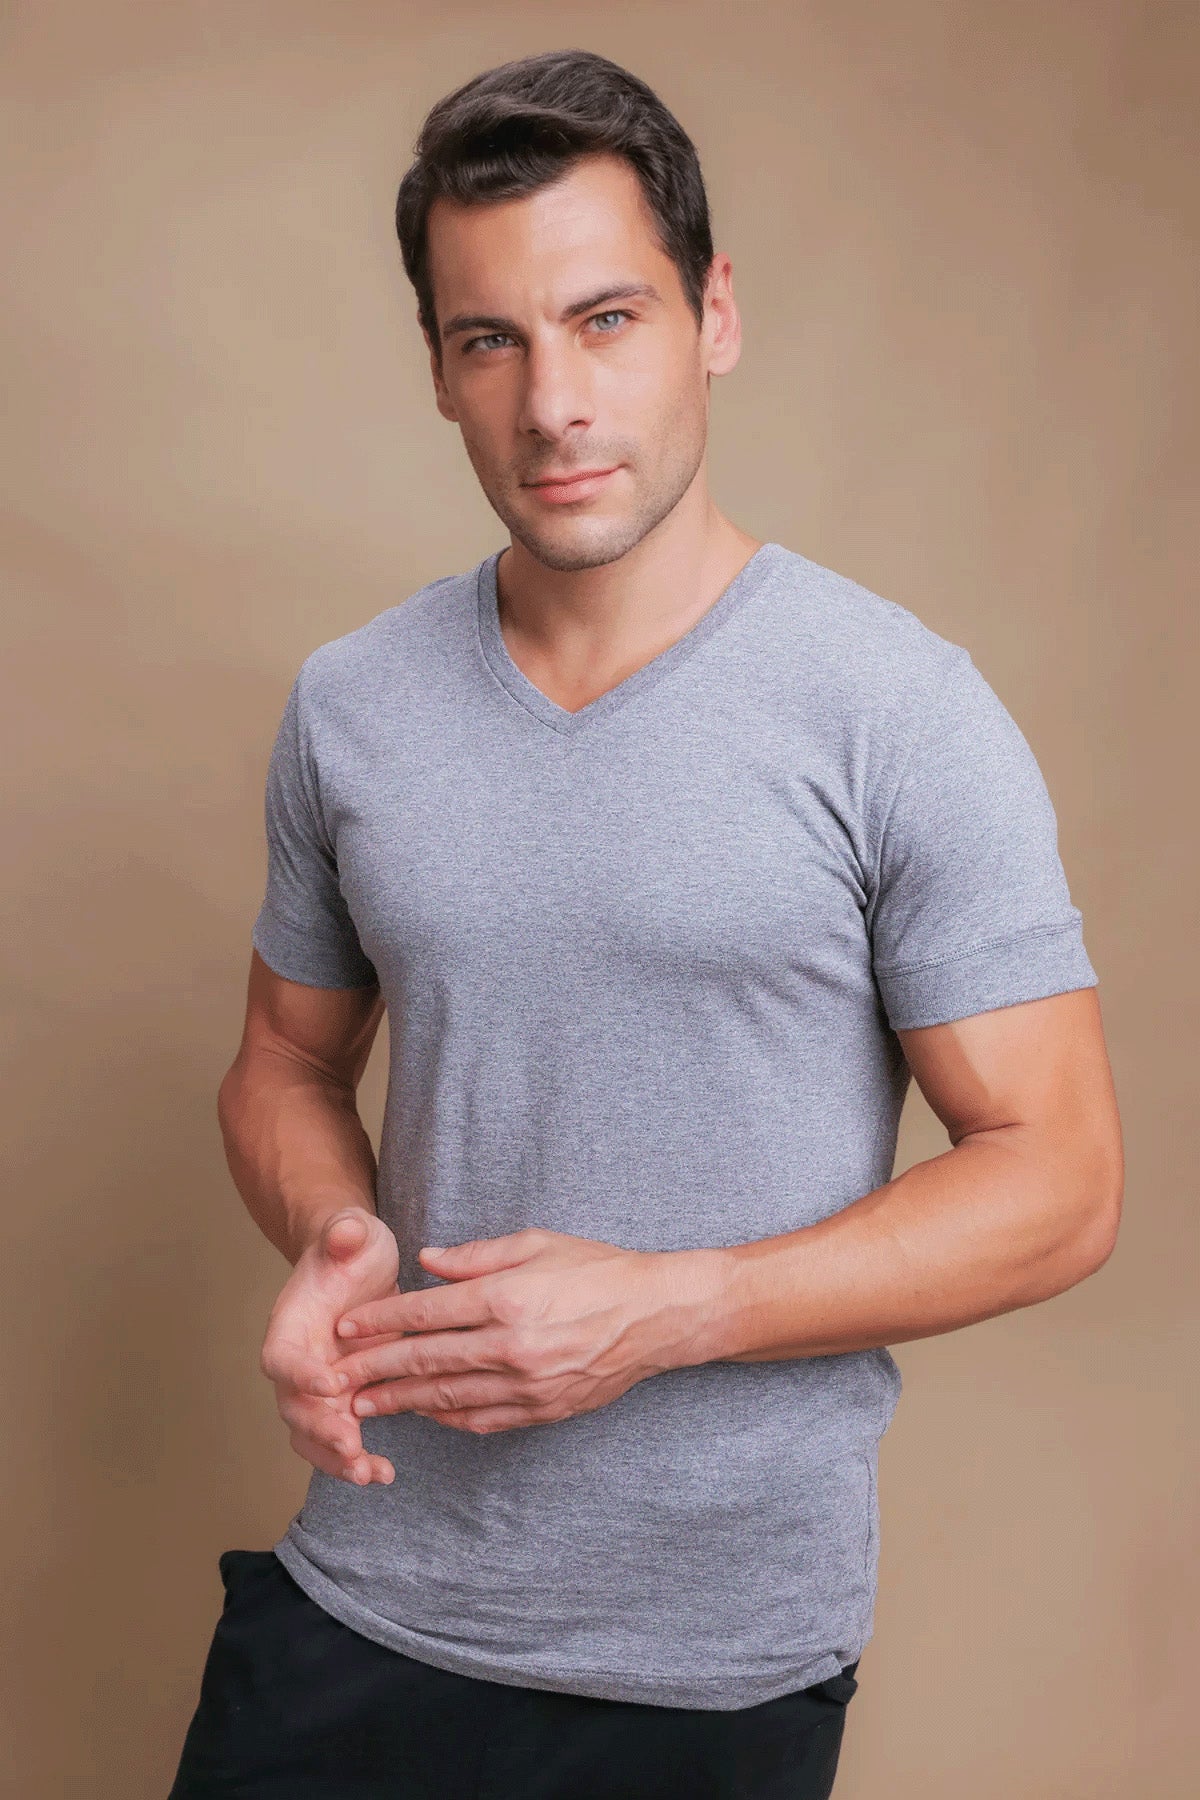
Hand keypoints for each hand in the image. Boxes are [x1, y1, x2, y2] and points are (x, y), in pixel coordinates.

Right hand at [260, 1209, 403, 1485]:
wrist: (356, 1265)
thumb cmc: (351, 1246)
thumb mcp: (353, 1231)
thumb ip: (345, 1231)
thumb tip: (345, 1230)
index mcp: (291, 1324)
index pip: (282, 1356)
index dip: (300, 1374)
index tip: (330, 1384)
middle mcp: (298, 1362)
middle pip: (294, 1407)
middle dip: (321, 1430)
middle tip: (351, 1445)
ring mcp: (319, 1387)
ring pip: (313, 1435)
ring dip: (337, 1459)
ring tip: (369, 1474)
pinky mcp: (345, 1400)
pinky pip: (342, 1439)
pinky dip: (357, 1460)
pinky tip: (384, 1474)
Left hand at [329, 1227, 718, 1434]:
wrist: (655, 1316)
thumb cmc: (597, 1271)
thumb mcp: (536, 1243)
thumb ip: (476, 1256)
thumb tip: (426, 1263)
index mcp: (507, 1298)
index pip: (426, 1313)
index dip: (380, 1322)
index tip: (346, 1329)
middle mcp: (512, 1345)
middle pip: (426, 1359)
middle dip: (375, 1368)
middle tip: (336, 1376)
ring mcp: (527, 1384)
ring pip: (448, 1396)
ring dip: (401, 1401)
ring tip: (364, 1404)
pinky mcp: (542, 1408)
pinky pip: (482, 1419)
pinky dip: (447, 1418)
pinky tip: (423, 1414)